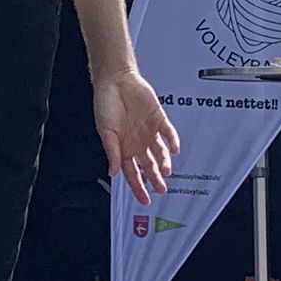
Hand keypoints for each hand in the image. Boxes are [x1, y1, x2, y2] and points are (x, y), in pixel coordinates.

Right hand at [93, 69, 178, 201]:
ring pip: (160, 152)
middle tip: (161, 190)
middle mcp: (137, 142)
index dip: (138, 187)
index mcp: (123, 148)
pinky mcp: (158, 118)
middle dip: (155, 179)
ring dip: (164, 162)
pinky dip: (172, 141)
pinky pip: (168, 133)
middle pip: (149, 166)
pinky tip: (174, 149)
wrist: (116, 80)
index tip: (144, 199)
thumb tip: (112, 172)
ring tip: (166, 171)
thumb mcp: (105, 131)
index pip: (132, 173)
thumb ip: (111, 152)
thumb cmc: (106, 103)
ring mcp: (149, 131)